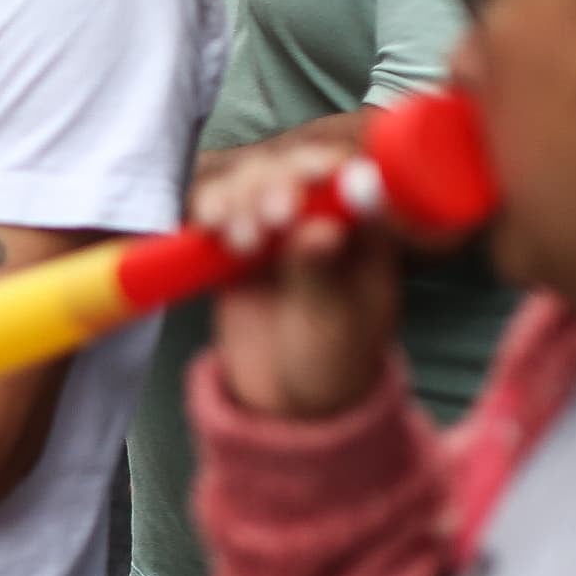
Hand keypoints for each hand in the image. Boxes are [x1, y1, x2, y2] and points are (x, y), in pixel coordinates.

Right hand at [194, 122, 398, 421]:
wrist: (288, 407)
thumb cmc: (333, 366)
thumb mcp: (335, 326)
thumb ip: (324, 274)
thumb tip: (324, 227)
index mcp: (365, 230)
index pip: (349, 176)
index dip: (325, 168)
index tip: (309, 180)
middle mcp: (321, 217)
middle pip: (294, 169)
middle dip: (277, 183)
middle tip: (272, 218)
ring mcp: (276, 229)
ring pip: (253, 182)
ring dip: (241, 197)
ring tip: (242, 241)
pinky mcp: (236, 244)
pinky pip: (218, 210)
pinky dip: (210, 208)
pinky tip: (210, 226)